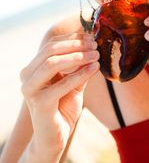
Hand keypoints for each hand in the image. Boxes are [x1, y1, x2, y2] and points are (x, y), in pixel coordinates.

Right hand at [20, 32, 98, 159]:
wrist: (55, 136)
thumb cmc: (63, 106)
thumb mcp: (73, 81)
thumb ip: (79, 65)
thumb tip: (92, 46)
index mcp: (33, 67)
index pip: (52, 44)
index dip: (73, 39)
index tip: (91, 38)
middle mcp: (27, 76)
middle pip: (51, 50)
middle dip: (75, 45)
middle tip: (95, 45)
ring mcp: (30, 89)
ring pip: (52, 62)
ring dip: (77, 57)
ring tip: (96, 55)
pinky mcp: (39, 103)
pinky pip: (62, 83)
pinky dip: (80, 74)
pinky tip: (94, 69)